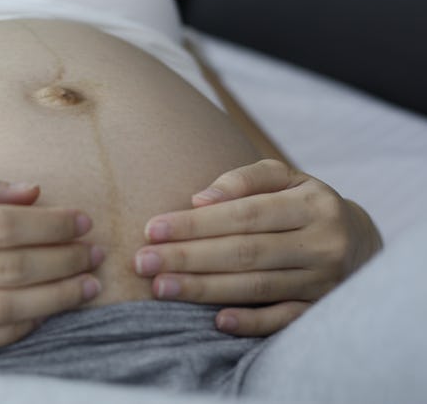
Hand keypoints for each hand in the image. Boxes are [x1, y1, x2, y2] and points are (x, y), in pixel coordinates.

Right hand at [0, 172, 102, 360]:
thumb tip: (31, 191)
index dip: (49, 224)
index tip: (81, 220)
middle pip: (8, 268)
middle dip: (62, 259)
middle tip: (95, 252)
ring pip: (0, 311)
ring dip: (54, 298)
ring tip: (86, 285)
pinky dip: (17, 331)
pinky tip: (44, 315)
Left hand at [133, 159, 380, 336]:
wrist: (359, 241)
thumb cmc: (303, 203)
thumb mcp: (285, 178)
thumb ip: (245, 179)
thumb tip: (201, 199)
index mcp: (311, 204)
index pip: (244, 214)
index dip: (196, 224)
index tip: (152, 229)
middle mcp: (322, 243)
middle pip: (245, 252)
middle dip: (188, 257)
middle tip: (142, 262)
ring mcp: (324, 280)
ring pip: (257, 287)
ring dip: (204, 289)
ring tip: (160, 287)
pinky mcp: (321, 309)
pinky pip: (285, 319)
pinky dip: (252, 322)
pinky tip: (217, 321)